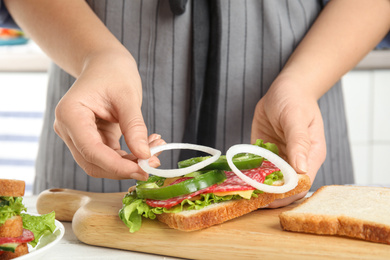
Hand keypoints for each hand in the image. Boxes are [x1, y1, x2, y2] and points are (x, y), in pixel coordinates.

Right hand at [53, 51, 162, 180]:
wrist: (106, 63)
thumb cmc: (114, 72)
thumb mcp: (128, 96)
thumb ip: (134, 127)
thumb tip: (144, 156)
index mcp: (70, 114)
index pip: (91, 150)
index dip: (117, 166)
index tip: (143, 170)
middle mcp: (68, 129)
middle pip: (94, 163)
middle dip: (125, 168)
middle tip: (154, 163)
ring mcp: (78, 136)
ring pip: (102, 163)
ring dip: (130, 163)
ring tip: (156, 148)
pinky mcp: (91, 139)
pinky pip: (109, 155)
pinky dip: (129, 156)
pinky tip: (148, 145)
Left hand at [251, 76, 326, 206]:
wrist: (286, 88)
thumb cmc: (296, 100)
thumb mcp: (296, 118)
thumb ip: (298, 142)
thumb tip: (301, 169)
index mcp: (310, 155)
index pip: (301, 184)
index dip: (286, 195)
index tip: (268, 200)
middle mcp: (296, 160)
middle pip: (285, 187)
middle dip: (269, 195)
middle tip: (249, 199)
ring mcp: (280, 158)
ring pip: (270, 180)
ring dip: (256, 187)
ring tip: (240, 193)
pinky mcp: (266, 153)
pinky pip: (257, 168)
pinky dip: (248, 174)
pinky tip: (236, 179)